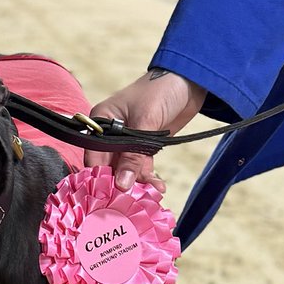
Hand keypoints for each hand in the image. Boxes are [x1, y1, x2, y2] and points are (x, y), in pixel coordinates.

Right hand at [85, 69, 206, 191]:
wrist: (190, 81)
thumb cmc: (161, 91)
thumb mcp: (146, 122)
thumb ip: (133, 156)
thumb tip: (122, 184)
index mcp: (101, 120)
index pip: (93, 155)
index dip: (99, 177)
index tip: (107, 197)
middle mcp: (109, 133)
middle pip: (108, 166)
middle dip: (119, 183)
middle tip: (129, 202)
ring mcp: (126, 141)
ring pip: (125, 170)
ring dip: (137, 183)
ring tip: (150, 194)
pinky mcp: (143, 146)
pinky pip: (140, 167)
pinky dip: (148, 178)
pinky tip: (158, 187)